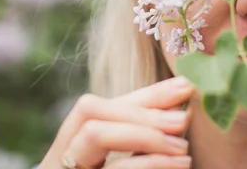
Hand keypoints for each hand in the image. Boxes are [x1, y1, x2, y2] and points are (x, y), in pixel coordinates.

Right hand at [38, 76, 194, 168]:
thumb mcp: (128, 157)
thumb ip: (143, 135)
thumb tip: (181, 104)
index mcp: (75, 145)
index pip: (106, 106)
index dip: (145, 94)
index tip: (186, 86)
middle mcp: (61, 155)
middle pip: (91, 110)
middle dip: (142, 110)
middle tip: (184, 119)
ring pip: (94, 133)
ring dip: (144, 134)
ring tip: (183, 148)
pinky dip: (147, 164)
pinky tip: (177, 165)